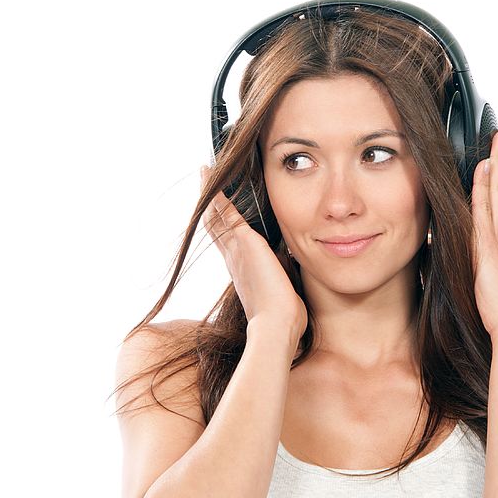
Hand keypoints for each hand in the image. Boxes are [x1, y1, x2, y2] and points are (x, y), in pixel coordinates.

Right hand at [200, 165, 307, 341]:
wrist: (276, 324)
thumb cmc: (283, 316)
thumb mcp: (282, 292)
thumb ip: (283, 279)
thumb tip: (293, 276)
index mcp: (241, 270)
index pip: (227, 242)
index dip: (220, 226)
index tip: (217, 211)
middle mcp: (233, 258)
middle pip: (214, 225)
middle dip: (209, 205)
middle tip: (204, 183)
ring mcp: (236, 250)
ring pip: (216, 215)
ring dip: (210, 194)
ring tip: (205, 172)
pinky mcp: (244, 241)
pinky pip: (225, 212)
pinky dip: (217, 195)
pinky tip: (211, 178)